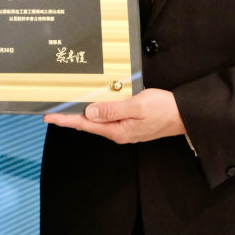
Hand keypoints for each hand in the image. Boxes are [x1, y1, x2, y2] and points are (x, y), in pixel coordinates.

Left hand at [43, 88, 186, 144]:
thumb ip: (112, 109)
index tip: (48, 116)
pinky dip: (97, 109)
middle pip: (88, 123)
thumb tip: (89, 112)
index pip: (85, 124)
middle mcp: (118, 131)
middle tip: (52, 110)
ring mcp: (124, 127)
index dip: (65, 119)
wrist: (185, 115)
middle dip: (70, 116)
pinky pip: (108, 115)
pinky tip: (92, 102)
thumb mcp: (137, 106)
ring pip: (98, 119)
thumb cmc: (164, 109)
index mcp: (117, 130)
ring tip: (66, 105)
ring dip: (82, 112)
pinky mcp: (130, 121)